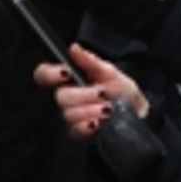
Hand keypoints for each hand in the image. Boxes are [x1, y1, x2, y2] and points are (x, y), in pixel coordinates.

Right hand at [34, 43, 148, 140]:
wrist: (136, 110)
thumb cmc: (120, 89)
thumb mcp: (108, 71)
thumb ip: (90, 61)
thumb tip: (74, 48)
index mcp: (69, 79)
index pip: (44, 75)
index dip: (49, 74)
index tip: (66, 72)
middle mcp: (67, 98)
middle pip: (60, 97)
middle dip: (83, 94)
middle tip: (102, 93)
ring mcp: (72, 116)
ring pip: (68, 114)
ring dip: (90, 110)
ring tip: (108, 108)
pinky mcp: (79, 133)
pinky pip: (76, 131)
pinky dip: (88, 126)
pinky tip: (99, 122)